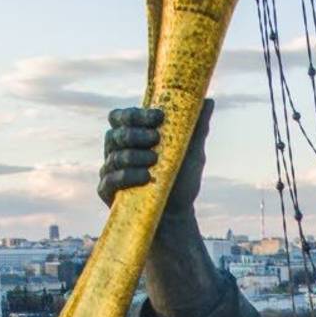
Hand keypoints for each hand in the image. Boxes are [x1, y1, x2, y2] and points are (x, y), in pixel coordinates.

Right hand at [99, 98, 213, 214]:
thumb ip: (197, 128)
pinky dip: (128, 176)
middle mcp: (118, 151)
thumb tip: (208, 100)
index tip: (159, 117)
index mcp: (133, 137)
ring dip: (134, 155)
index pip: (122, 117)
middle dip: (135, 133)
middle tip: (155, 138)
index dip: (137, 114)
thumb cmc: (182, 181)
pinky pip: (111, 180)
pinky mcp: (107, 192)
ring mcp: (110, 171)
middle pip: (115, 133)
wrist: (177, 216)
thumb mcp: (193, 154)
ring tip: (154, 161)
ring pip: (114, 156)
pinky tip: (144, 177)